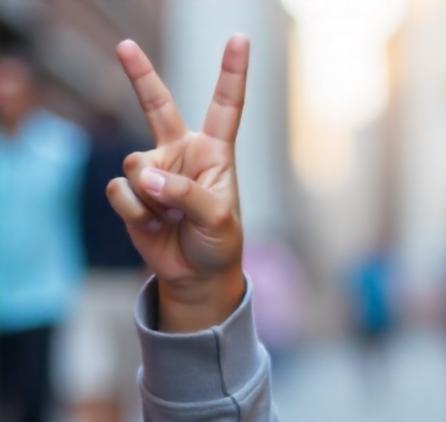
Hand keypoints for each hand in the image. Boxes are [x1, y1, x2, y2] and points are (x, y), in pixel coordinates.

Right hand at [107, 36, 249, 330]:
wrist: (197, 274)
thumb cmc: (218, 242)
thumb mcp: (217, 218)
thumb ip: (184, 193)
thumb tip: (143, 174)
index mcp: (215, 152)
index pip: (225, 106)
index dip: (231, 72)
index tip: (240, 39)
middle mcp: (181, 152)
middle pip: (156, 104)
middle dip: (139, 74)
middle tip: (124, 45)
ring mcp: (153, 170)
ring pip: (135, 165)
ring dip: (152, 196)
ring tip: (171, 217)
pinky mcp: (130, 191)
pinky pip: (121, 191)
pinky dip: (136, 212)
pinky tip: (154, 225)